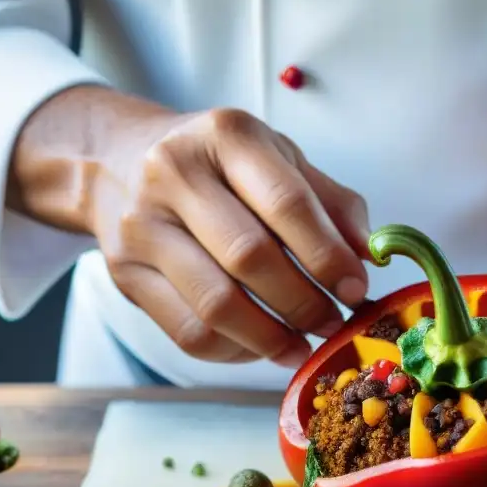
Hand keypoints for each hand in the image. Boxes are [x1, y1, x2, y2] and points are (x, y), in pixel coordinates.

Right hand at [81, 93, 369, 365]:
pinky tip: (260, 345)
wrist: (117, 160)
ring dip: (271, 338)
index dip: (328, 256)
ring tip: (302, 345)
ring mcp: (142, 226)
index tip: (356, 289)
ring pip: (216, 304)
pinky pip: (188, 332)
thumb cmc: (218, 164)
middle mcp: (175, 173)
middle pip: (249, 257)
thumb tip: (369, 257)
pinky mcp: (126, 274)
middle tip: (333, 323)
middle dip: (304, 303)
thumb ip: (331, 203)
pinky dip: (235, 350)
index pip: (287, 204)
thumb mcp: (279, 159)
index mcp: (226, 136)